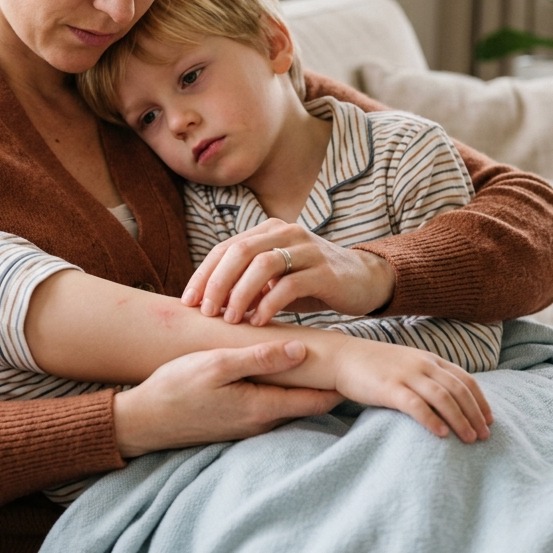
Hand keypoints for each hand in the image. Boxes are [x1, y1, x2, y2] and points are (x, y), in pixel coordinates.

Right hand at [112, 340, 341, 457]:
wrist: (143, 421)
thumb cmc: (177, 388)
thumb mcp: (218, 365)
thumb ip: (260, 358)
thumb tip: (302, 350)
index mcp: (262, 407)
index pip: (317, 399)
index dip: (340, 382)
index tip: (357, 363)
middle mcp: (261, 423)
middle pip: (307, 403)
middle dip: (327, 383)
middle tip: (346, 358)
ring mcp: (247, 426)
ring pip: (288, 404)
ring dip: (303, 385)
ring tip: (320, 360)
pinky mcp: (235, 423)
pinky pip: (269, 406)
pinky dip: (281, 390)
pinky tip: (279, 372)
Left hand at [182, 218, 395, 325]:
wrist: (364, 280)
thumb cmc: (311, 282)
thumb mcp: (275, 279)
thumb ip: (247, 284)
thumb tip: (209, 304)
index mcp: (268, 231)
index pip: (225, 248)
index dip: (204, 274)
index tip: (188, 301)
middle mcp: (285, 233)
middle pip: (239, 252)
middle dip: (217, 283)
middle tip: (206, 312)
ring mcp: (306, 249)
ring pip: (262, 264)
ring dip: (240, 294)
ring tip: (231, 319)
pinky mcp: (324, 271)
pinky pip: (290, 284)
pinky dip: (269, 303)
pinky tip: (260, 321)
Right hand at [331, 337, 492, 442]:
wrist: (342, 357)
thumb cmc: (375, 365)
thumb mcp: (407, 364)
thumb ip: (427, 375)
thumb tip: (450, 399)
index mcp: (428, 359)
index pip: (464, 379)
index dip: (481, 400)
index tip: (489, 420)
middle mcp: (421, 364)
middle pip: (458, 390)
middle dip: (475, 414)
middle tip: (484, 437)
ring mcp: (405, 374)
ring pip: (443, 397)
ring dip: (460, 420)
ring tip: (469, 439)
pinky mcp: (388, 387)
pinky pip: (416, 404)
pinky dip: (432, 420)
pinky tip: (442, 434)